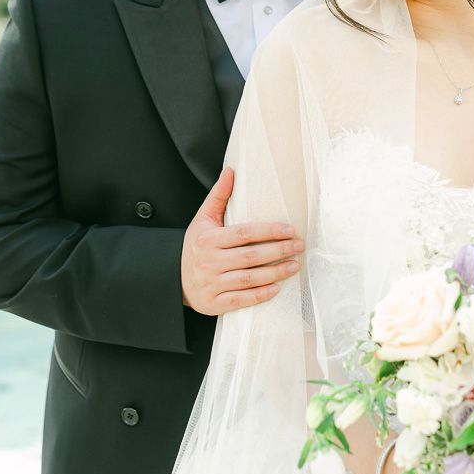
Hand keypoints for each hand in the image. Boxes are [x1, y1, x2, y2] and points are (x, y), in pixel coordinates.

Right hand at [181, 167, 302, 314]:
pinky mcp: (214, 303)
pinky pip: (241, 300)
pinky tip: (277, 288)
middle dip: (279, 251)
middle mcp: (209, 262)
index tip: (290, 229)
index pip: (244, 233)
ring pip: (249, 278)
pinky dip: (260, 295)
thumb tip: (232, 170)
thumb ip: (219, 196)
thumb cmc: (196, 246)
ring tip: (295, 265)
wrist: (173, 278)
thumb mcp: (203, 219)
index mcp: (208, 239)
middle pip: (251, 256)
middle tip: (299, 246)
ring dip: (275, 273)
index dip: (269, 231)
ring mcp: (211, 284)